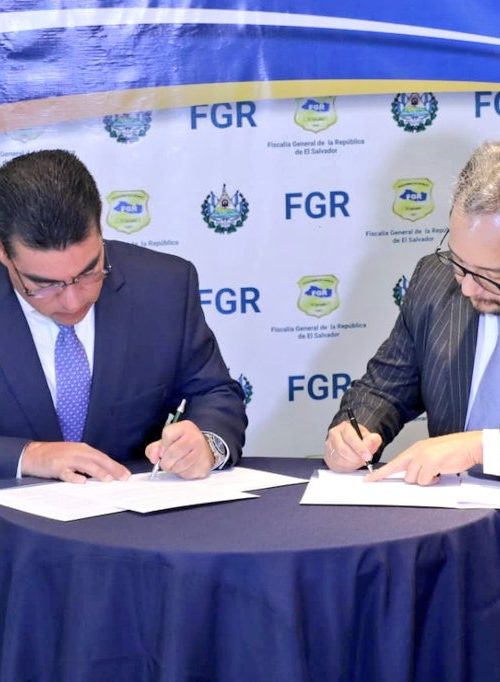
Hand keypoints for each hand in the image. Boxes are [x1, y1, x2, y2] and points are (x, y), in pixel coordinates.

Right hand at [22, 441, 130, 483]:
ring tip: (108, 479)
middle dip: (112, 469)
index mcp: (83, 449)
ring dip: (98, 472)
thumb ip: (88, 462)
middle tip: (123, 478)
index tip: (126, 474)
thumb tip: (106, 473)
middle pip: (98, 460)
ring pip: (86, 465)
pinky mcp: (56, 467)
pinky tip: (82, 482)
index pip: (103, 457)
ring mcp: (66, 459)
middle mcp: (77, 452)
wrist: (33, 453)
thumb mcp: (74, 455)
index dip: (115, 465)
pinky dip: (75, 477)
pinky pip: (66, 473)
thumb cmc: (56, 455)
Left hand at [145, 420, 214, 478]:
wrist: (204, 450)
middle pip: (172, 453)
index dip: (162, 445)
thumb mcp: (168, 440)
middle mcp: (195, 437)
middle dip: (165, 462)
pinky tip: (186, 467)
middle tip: (167, 462)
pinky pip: (187, 473)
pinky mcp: (204, 465)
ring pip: (179, 466)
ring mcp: (201, 451)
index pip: (167, 434)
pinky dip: (183, 474)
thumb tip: (154, 458)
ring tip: (177, 464)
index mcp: (185, 427)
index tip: (163, 450)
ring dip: (174, 469)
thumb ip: (155, 448)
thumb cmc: (183, 444)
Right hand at [324, 421, 381, 471]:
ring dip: (352, 463)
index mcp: (344, 427)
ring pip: (339, 459)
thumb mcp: (369, 436)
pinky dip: (347, 467)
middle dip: (356, 458)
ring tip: (359, 461)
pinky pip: (336, 465)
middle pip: (343, 449)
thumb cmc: (358, 439)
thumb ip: (373, 439)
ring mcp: (329, 446)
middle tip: (364, 461)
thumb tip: (371, 444)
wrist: (349, 442)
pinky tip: (352, 464)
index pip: (349, 437)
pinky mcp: (328, 456)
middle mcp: (334, 435)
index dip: (359, 448)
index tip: (368, 456)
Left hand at [365, 431, 482, 484]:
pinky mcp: (431, 462)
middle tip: (431, 472)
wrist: (468, 445)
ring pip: (415, 479)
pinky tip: (441, 471)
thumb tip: (412, 478)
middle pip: (406, 475)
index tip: (367, 480)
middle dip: (417, 478)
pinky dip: (434, 480)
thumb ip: (418, 464)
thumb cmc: (452, 451)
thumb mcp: (430, 455)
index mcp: (414, 449)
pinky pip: (426, 480)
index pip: (393, 464)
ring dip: (427, 479)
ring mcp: (422, 456)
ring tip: (438, 470)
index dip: (380, 474)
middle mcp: (415, 452)